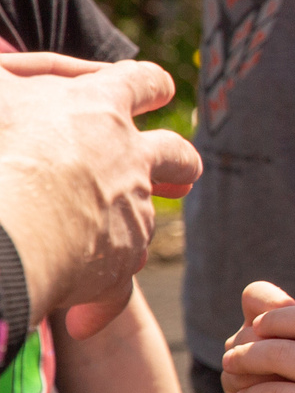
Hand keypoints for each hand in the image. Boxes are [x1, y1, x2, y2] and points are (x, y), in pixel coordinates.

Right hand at [0, 58, 198, 329]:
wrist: (2, 219)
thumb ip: (8, 75)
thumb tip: (6, 70)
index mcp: (101, 105)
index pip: (141, 81)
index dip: (147, 85)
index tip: (157, 90)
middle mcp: (130, 156)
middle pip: (176, 152)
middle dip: (176, 160)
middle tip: (178, 173)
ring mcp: (131, 212)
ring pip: (149, 218)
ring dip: (135, 226)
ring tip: (118, 239)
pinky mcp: (117, 264)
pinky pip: (115, 289)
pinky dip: (99, 302)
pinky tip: (80, 322)